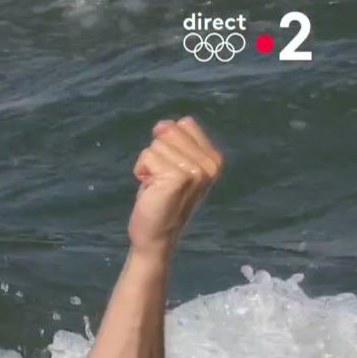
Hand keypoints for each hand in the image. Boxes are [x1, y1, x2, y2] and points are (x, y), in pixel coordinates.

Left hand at [128, 117, 222, 258]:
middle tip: (161, 178)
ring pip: (156, 145)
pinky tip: (151, 188)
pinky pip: (148, 156)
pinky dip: (142, 170)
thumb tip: (162, 124)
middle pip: (169, 131)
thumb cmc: (162, 198)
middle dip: (157, 153)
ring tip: (156, 185)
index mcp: (214, 157)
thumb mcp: (172, 163)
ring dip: (148, 164)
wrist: (157, 234)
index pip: (184, 123)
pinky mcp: (178, 177)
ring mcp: (196, 170)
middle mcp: (210, 163)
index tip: (170, 167)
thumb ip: (172, 140)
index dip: (168, 142)